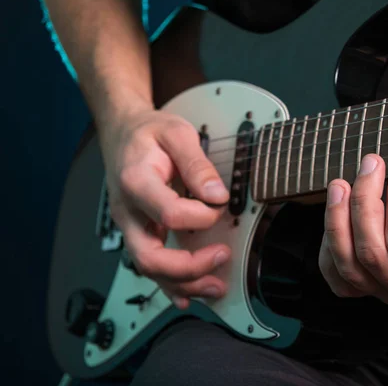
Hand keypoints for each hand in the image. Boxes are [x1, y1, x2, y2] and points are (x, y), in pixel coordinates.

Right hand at [100, 108, 230, 309]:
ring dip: (183, 283)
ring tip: (215, 286)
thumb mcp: (177, 133)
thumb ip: (197, 163)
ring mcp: (131, 226)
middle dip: (189, 267)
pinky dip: (170, 285)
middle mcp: (128, 211)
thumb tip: (217, 195)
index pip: (169, 213)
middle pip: (150, 256)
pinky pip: (149, 266)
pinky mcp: (138, 232)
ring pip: (149, 269)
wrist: (122, 133)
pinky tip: (188, 296)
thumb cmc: (148, 133)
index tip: (219, 207)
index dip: (200, 217)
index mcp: (136, 181)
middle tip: (222, 257)